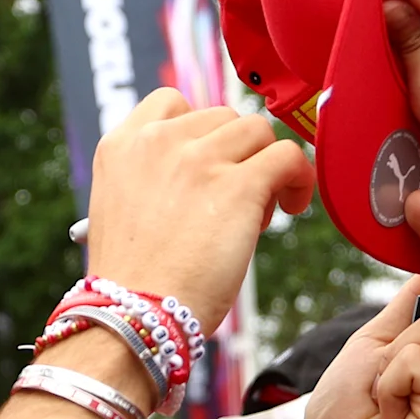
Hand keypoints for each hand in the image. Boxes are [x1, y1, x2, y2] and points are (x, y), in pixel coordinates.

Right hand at [81, 88, 313, 322]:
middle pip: (222, 118)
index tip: (210, 163)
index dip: (201, 130)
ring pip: (257, 131)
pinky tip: (292, 205)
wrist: (137, 317)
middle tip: (231, 204)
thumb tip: (208, 171)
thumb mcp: (120, 210)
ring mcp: (198, 159)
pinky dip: (299, 176)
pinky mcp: (238, 185)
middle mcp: (158, 142)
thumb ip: (153, 178)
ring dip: (263, 165)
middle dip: (234, 155)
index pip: (172, 101)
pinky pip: (288, 155)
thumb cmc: (133, 283)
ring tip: (256, 213)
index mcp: (121, 145)